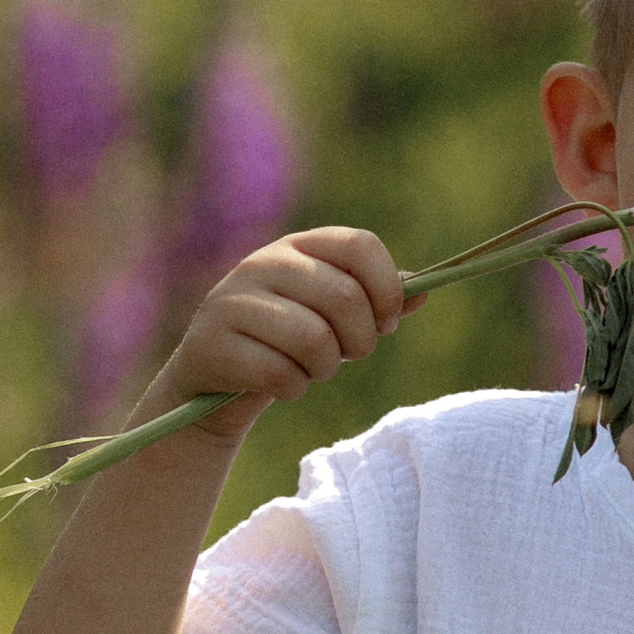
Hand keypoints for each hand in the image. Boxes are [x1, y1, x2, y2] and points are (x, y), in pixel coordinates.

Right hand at [155, 226, 407, 441]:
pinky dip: (293, 388)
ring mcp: (233, 299)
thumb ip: (375, 301)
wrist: (218, 378)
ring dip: (324, 368)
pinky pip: (280, 374)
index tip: (386, 323)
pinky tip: (281, 383)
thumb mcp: (333, 316)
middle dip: (360, 341)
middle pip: (346, 298)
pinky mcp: (212, 343)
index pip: (360, 245)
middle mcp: (263, 262)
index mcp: (299, 245)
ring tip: (310, 369)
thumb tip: (422, 290)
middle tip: (346, 356)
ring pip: (314, 340)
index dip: (386, 288)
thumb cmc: (288, 341)